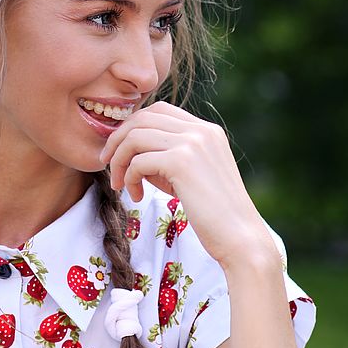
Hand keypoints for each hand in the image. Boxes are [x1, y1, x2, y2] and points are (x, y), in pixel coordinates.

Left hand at [98, 101, 278, 267]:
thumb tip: (128, 151)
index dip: (133, 126)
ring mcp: (192, 143)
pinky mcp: (181, 162)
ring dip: (119, 160)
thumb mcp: (190, 175)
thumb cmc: (213, 213)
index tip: (120, 150)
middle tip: (108, 164)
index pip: (159, 110)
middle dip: (118, 139)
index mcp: (207, 130)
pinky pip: (138, 161)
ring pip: (135, 136)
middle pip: (143, 117)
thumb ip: (166, 156)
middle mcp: (201, 130)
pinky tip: (137, 196)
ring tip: (120, 184)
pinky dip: (129, 177)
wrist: (239, 237)